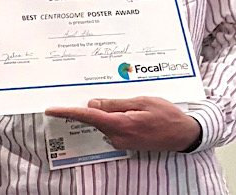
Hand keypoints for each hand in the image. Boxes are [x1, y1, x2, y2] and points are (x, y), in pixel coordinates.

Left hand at [45, 96, 201, 151]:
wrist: (185, 135)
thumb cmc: (167, 115)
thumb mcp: (142, 101)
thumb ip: (116, 103)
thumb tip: (92, 103)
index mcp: (121, 124)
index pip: (88, 116)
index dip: (68, 112)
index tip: (51, 109)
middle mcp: (118, 136)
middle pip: (93, 118)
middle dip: (88, 106)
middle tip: (89, 93)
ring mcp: (121, 141)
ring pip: (102, 122)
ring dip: (103, 111)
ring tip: (118, 100)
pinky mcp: (125, 142)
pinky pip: (110, 126)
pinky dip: (110, 117)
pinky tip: (122, 109)